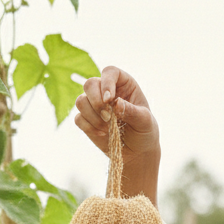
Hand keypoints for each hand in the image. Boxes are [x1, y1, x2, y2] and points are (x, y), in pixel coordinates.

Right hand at [75, 66, 159, 202]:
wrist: (137, 151)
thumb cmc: (144, 131)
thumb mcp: (145, 121)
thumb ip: (132, 111)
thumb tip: (116, 104)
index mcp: (123, 84)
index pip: (109, 72)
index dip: (107, 83)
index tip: (109, 100)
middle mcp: (106, 90)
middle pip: (89, 84)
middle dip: (96, 102)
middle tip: (108, 117)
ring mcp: (94, 105)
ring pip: (80, 101)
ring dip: (93, 116)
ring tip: (107, 127)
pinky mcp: (87, 120)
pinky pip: (78, 119)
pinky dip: (89, 127)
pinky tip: (102, 133)